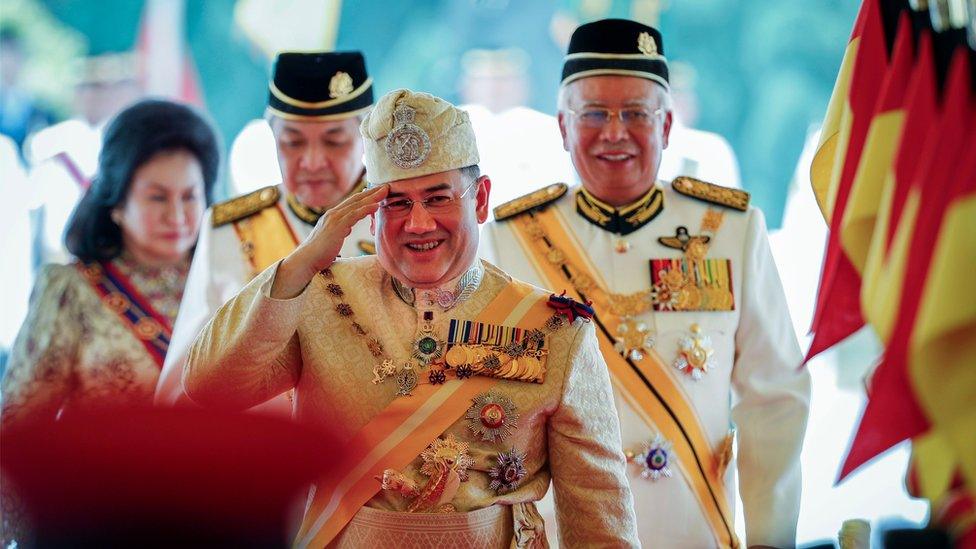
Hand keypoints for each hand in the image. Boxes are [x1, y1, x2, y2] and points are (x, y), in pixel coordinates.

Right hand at [271, 184, 387, 297]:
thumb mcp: (332, 237)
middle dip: (372, 192)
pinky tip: (376, 205)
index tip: (378, 191)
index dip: (366, 195)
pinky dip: (365, 209)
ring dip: (372, 197)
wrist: (306, 259)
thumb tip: (346, 229)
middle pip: (356, 199)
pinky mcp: (336, 227)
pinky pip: (354, 215)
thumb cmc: (319, 252)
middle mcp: (333, 214)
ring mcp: (334, 219)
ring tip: (385, 191)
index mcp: (333, 215)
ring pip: (357, 204)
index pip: (352, 202)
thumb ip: (340, 230)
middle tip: (387, 186)